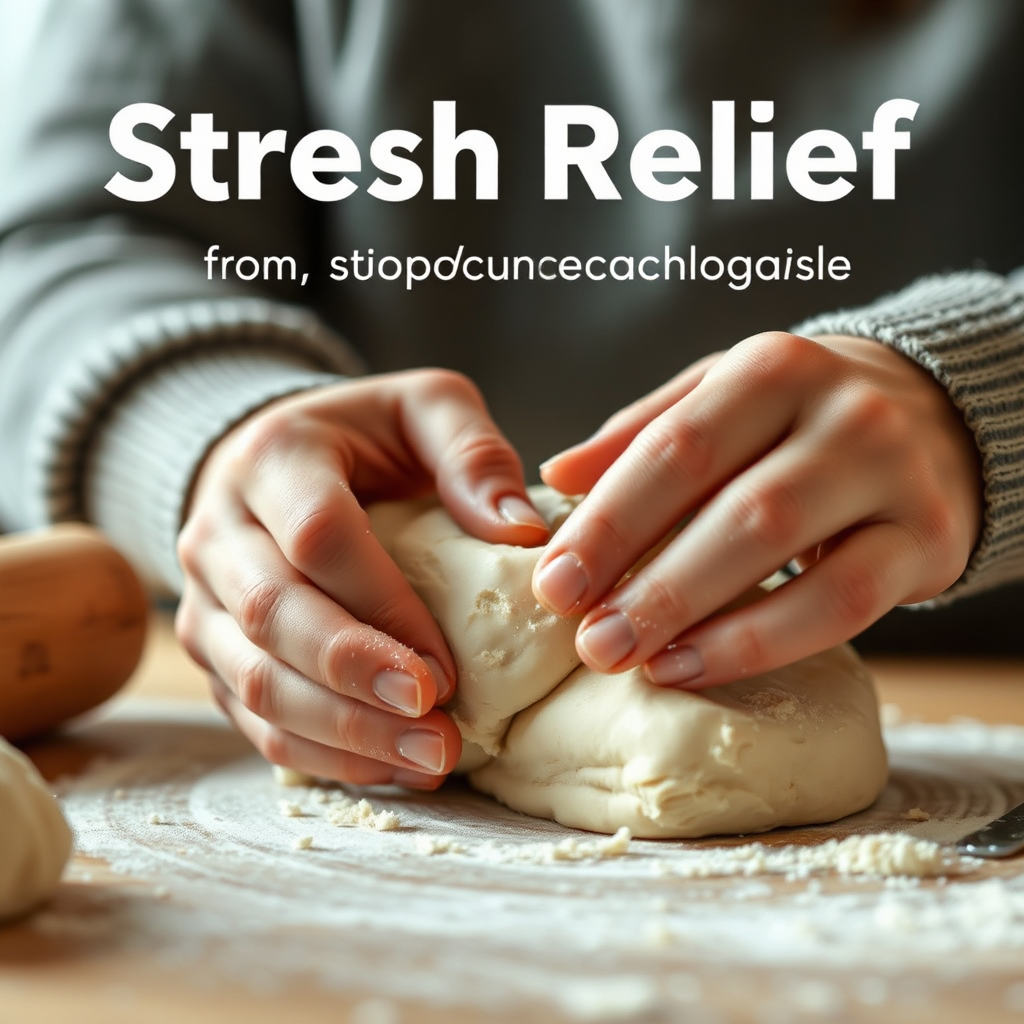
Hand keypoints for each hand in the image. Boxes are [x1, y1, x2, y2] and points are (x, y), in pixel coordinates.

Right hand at [175, 369, 546, 786]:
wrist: (272, 465)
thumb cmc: (363, 438)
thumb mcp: (424, 409)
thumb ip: (472, 453)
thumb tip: (522, 536)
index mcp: (272, 459)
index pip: (318, 539)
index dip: (383, 607)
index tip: (448, 666)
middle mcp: (219, 532)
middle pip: (275, 619)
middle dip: (358, 683)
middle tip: (438, 732)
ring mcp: (204, 600)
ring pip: (254, 683)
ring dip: (342, 735)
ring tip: (429, 762)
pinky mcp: (213, 652)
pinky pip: (253, 718)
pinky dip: (321, 754)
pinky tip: (390, 770)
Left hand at [533, 333, 981, 687]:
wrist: (937, 416)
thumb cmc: (799, 416)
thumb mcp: (722, 398)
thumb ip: (644, 431)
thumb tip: (558, 474)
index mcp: (771, 368)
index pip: (675, 448)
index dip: (609, 522)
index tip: (553, 584)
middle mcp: (842, 413)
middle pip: (733, 507)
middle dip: (649, 581)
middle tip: (587, 640)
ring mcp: (893, 476)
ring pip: (788, 556)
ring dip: (699, 618)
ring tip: (632, 660)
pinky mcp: (927, 541)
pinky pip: (841, 604)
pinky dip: (761, 642)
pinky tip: (693, 666)